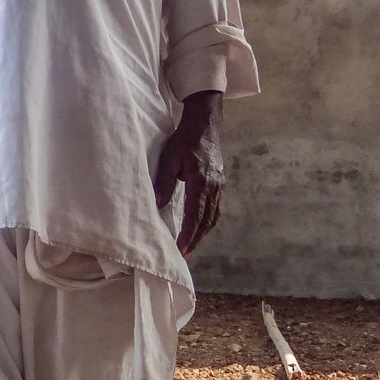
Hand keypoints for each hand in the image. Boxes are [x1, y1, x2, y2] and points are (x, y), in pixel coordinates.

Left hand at [154, 91, 223, 256]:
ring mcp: (220, 186)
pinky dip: (208, 222)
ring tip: (190, 245)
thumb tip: (159, 205)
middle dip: (195, 240)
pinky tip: (200, 227)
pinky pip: (216, 209)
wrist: (205, 124)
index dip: (188, 235)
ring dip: (202, 233)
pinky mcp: (220, 183)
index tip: (180, 250)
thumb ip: (164, 181)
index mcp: (201, 181)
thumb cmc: (184, 139)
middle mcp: (214, 187)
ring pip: (213, 216)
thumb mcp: (169, 158)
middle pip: (206, 221)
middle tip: (184, 255)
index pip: (194, 215)